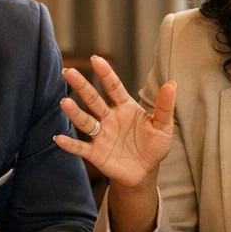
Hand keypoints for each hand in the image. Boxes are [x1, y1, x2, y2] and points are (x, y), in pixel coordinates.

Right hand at [54, 57, 175, 190]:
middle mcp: (109, 118)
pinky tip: (59, 138)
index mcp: (125, 107)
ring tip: (64, 102)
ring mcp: (101, 135)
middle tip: (69, 72)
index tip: (96, 59)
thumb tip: (172, 84)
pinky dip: (70, 144)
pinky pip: (80, 147)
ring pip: (85, 121)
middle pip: (93, 99)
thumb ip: (165, 106)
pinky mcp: (95, 154)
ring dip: (75, 113)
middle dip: (81, 86)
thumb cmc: (154, 146)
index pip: (114, 87)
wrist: (145, 172)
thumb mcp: (163, 127)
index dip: (106, 74)